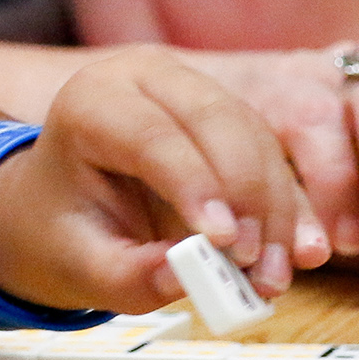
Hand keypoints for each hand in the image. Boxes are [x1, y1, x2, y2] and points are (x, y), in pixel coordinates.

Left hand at [0, 46, 309, 313]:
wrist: (61, 210)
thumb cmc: (62, 227)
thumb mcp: (78, 263)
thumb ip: (127, 275)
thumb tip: (185, 279)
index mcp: (92, 101)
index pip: (151, 134)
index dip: (193, 184)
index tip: (220, 242)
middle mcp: (148, 80)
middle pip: (217, 121)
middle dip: (246, 195)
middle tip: (250, 262)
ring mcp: (194, 91)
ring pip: (256, 138)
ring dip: (274, 211)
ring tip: (269, 276)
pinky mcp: (229, 119)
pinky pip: (272, 157)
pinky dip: (286, 210)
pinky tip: (297, 255)